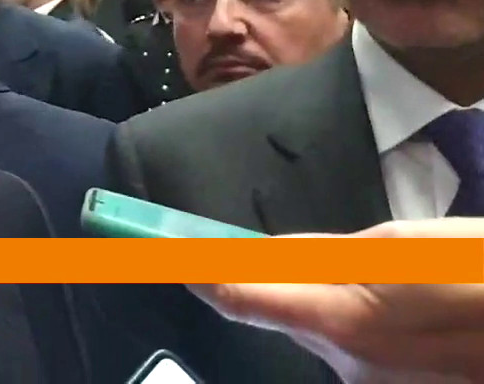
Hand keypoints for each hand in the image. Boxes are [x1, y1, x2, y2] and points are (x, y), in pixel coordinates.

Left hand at [189, 218, 483, 383]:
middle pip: (292, 316)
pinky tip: (429, 320)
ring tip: (421, 292)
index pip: (239, 296)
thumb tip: (266, 256)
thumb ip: (323, 257)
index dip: (196, 271)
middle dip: (301, 286)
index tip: (160, 253)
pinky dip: (381, 334)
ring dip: (349, 311)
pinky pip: (368, 358)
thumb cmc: (477, 269)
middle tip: (370, 265)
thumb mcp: (402, 246)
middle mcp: (349, 366)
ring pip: (333, 337)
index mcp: (342, 317)